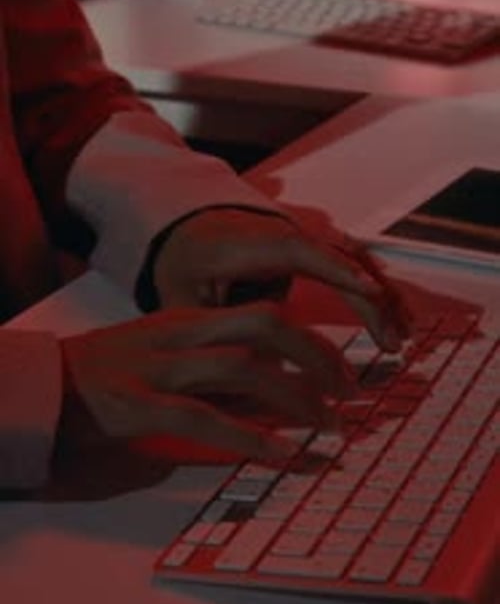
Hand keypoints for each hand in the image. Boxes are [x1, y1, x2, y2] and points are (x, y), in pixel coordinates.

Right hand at [61, 302, 356, 461]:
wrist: (38, 388)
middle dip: (318, 356)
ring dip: (295, 397)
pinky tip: (279, 455)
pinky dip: (246, 437)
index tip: (348, 372)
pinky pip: (200, 417)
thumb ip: (217, 376)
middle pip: (266, 325)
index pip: (266, 315)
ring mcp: (156, 367)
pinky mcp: (134, 406)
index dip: (315, 342)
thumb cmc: (105, 378)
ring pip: (242, 367)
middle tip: (350, 394)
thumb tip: (277, 399)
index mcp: (188, 320)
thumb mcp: (166, 363)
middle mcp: (180, 335)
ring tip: (327, 427)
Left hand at [153, 208, 411, 352]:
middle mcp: (281, 232)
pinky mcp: (311, 250)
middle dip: (370, 298)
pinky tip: (396, 321)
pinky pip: (353, 266)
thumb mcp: (180, 299)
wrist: (186, 230)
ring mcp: (301, 237)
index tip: (369, 292)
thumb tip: (246, 373)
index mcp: (245, 242)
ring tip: (403, 337)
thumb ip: (208, 331)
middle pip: (339, 256)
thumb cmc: (182, 267)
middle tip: (391, 342)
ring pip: (353, 260)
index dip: (336, 268)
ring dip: (381, 297)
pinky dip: (376, 293)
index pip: (297, 249)